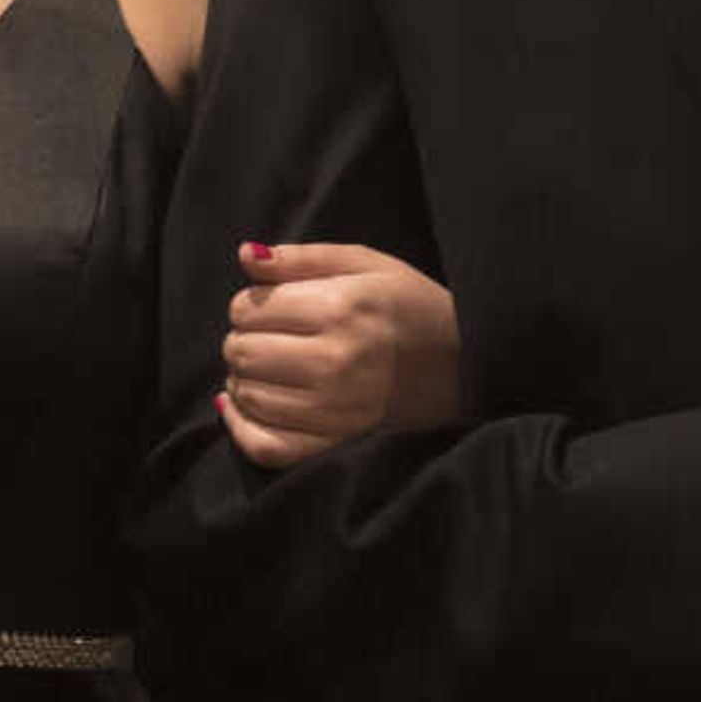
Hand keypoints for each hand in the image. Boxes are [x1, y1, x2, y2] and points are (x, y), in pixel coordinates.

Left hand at [219, 240, 462, 468]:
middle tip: (269, 336)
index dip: (250, 304)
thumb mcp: (365, 265)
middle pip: (241, 352)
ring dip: (245, 378)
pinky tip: (243, 405)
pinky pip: (264, 446)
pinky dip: (242, 427)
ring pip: (247, 395)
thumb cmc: (409, 306)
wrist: (459, 364)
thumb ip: (302, 258)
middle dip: (243, 339)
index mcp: (340, 309)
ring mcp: (334, 409)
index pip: (248, 309)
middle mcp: (335, 361)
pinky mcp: (335, 442)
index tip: (271, 306)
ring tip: (269, 365)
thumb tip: (244, 256)